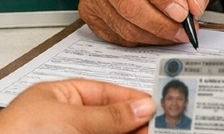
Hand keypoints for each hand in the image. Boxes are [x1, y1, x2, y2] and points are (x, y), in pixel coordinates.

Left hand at [0, 79, 153, 133]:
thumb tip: (142, 105)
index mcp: (59, 96)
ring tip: (155, 133)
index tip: (157, 105)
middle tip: (163, 125)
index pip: (104, 93)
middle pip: (110, 119)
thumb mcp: (69, 120)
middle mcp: (64, 119)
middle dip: (136, 122)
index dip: (132, 99)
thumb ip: (108, 116)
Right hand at [79, 0, 217, 45]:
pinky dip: (140, 39)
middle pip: (128, 2)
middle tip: (184, 30)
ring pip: (122, 23)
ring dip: (153, 35)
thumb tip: (195, 4)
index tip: (183, 12)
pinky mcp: (88, 10)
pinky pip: (115, 34)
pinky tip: (155, 33)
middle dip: (161, 23)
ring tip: (174, 33)